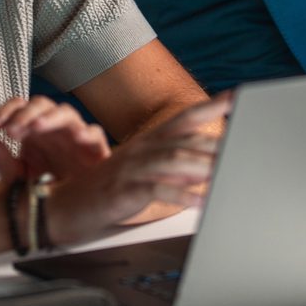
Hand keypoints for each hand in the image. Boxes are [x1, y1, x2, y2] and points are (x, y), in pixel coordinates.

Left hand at [0, 95, 110, 182]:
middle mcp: (53, 128)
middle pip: (41, 105)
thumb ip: (2, 161)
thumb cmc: (46, 190)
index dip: (4, 111)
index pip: (19, 107)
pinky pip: (95, 134)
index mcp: (33, 131)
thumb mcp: (19, 179)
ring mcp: (74, 136)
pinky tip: (77, 137)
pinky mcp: (95, 150)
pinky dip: (88, 132)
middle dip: (24, 115)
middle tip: (11, 132)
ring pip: (66, 113)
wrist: (72, 211)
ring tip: (37, 127)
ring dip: (51, 117)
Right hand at [45, 95, 231, 247]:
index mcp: (146, 143)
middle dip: (217, 144)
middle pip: (186, 140)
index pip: (183, 119)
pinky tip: (200, 203)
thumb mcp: (137, 172)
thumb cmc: (101, 191)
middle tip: (246, 146)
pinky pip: (157, 190)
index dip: (209, 106)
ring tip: (230, 173)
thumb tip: (205, 168)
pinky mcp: (123, 191)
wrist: (59, 207)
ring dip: (204, 167)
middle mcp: (141, 150)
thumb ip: (170, 167)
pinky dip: (182, 196)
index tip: (236, 98)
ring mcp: (131, 169)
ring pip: (174, 160)